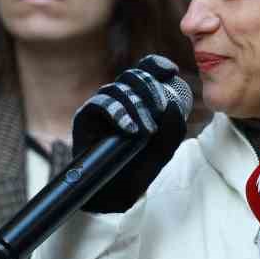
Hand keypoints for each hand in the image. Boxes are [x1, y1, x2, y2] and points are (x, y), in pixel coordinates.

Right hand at [73, 55, 188, 214]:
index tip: (171, 72)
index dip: (157, 64)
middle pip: (133, 75)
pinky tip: (130, 129)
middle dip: (150, 88)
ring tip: (147, 131)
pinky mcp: (85, 117)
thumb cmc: (139, 168)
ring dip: (136, 106)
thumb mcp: (165, 149)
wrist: (115, 193)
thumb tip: (174, 105)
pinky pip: (99, 103)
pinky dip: (117, 113)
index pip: (145, 70)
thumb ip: (174, 128)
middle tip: (161, 110)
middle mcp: (118, 98)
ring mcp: (101, 106)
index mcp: (138, 98)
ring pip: (117, 88)